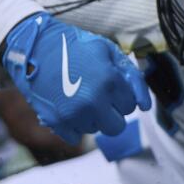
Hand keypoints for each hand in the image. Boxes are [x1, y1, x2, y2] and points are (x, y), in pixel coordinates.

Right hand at [0, 12, 150, 144]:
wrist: (37, 47)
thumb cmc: (75, 46)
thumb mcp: (108, 50)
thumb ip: (132, 77)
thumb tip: (146, 106)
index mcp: (109, 81)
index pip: (130, 106)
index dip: (121, 95)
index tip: (110, 85)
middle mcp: (93, 102)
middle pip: (116, 126)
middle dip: (112, 112)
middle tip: (100, 96)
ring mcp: (74, 115)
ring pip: (96, 130)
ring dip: (93, 117)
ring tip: (80, 95)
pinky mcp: (57, 122)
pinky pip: (75, 137)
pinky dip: (74, 125)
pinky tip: (69, 105)